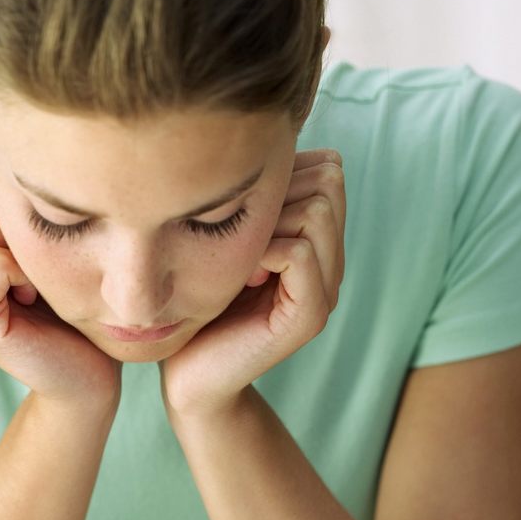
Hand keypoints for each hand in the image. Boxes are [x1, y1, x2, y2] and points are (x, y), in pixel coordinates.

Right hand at [0, 156, 120, 407]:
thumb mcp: (41, 244)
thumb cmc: (72, 306)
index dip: (0, 194)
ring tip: (34, 279)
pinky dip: (25, 269)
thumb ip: (11, 205)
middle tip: (35, 260)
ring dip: (16, 241)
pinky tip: (37, 296)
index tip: (31, 239)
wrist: (87, 375)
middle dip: (5, 213)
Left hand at [159, 148, 345, 416]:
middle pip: (328, 181)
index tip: (237, 210)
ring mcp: (326, 292)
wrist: (188, 378)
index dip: (283, 173)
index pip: (328, 168)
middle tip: (235, 232)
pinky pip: (298, 252)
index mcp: (318, 243)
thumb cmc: (196, 305)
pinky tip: (239, 273)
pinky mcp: (308, 318)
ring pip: (318, 210)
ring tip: (239, 255)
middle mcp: (332, 264)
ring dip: (268, 221)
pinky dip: (263, 250)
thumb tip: (258, 141)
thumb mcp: (222, 239)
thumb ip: (251, 201)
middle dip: (277, 192)